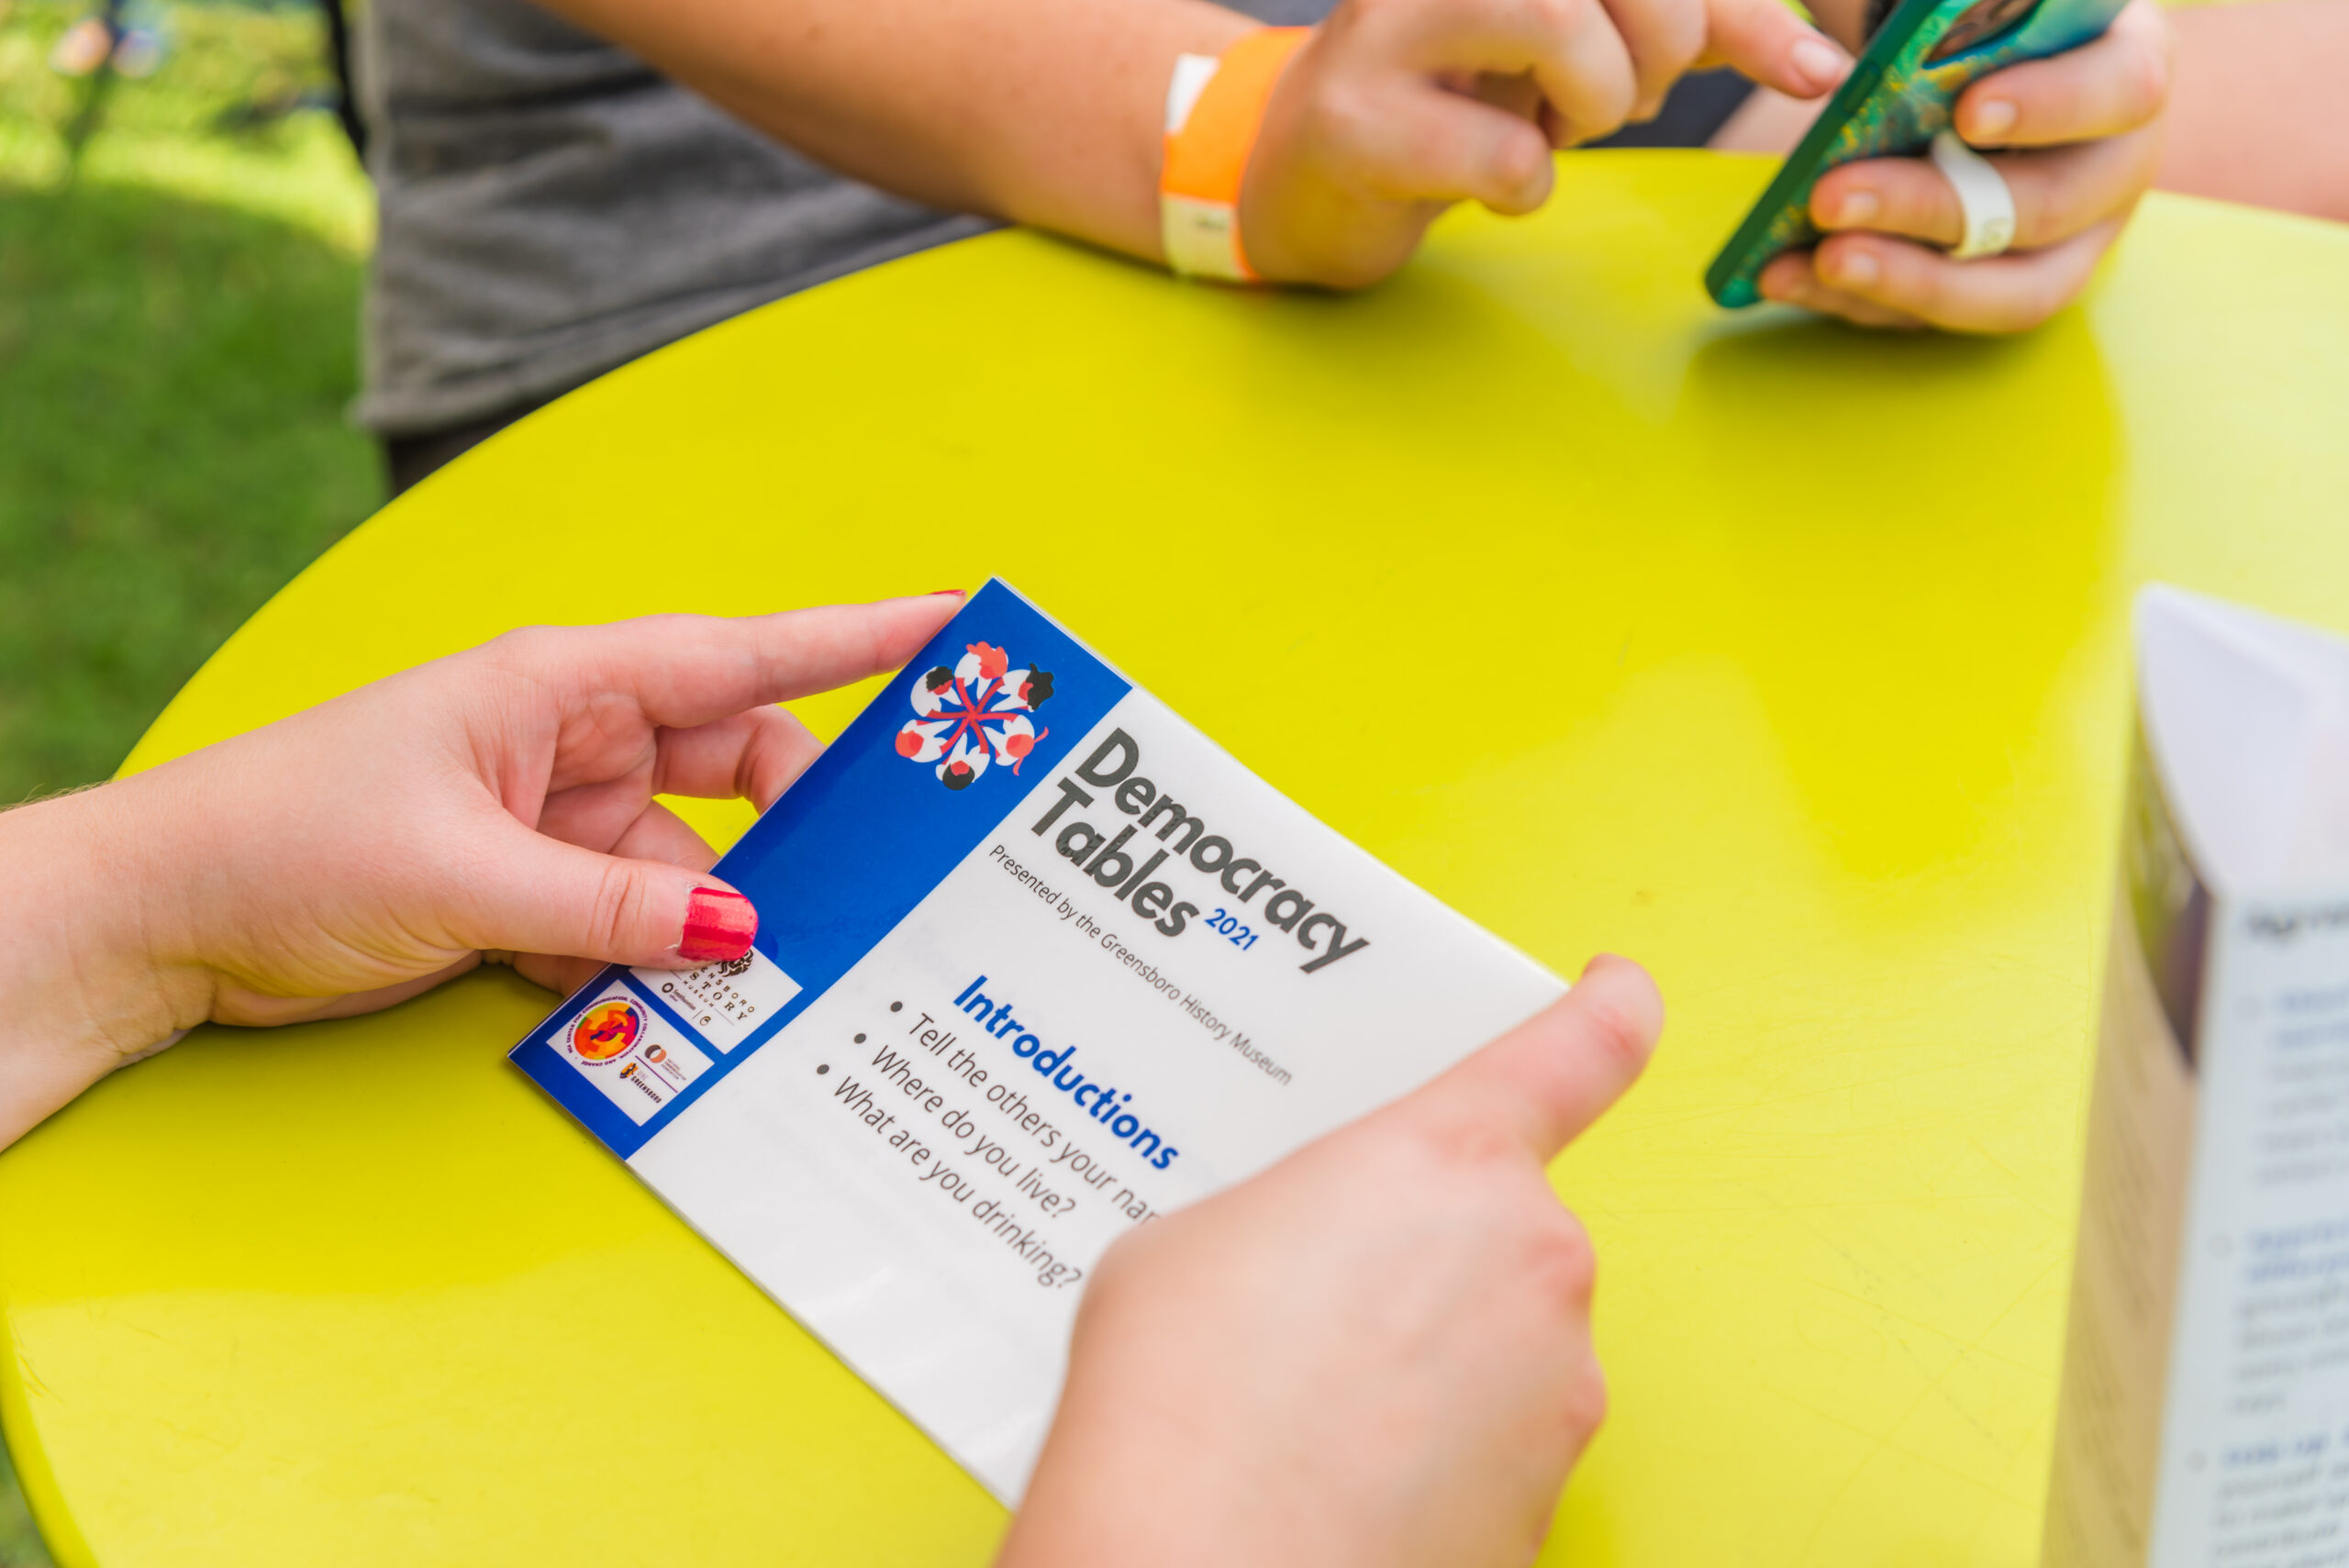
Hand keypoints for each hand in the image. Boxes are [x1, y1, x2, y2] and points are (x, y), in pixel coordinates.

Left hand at [0, 593, 961, 1148]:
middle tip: (867, 884)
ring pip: (689, 871)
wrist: (160, 918)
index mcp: (560, 687)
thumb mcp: (465, 876)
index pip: (740, 656)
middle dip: (793, 829)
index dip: (854, 642)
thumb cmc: (285, 841)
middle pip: (735, 772)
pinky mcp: (528, 894)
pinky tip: (646, 1009)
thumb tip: (745, 933)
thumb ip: (614, 910)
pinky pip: (632, 926)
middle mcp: (571, 744)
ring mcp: (553, 822)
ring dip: (707, 928)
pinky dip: (645, 968)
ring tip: (742, 986)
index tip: (954, 629)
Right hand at [999, 957, 1662, 1567]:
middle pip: (1506, 1228)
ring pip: (1504, 1347)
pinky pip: (1498, 1447)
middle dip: (1429, 1258)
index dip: (1609, 1009)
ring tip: (1308, 1409)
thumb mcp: (1193, 1242)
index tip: (1621, 991)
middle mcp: (1534, 1260)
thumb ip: (1289, 1216)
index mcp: (1449, 1158)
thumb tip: (1301, 1267)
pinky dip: (1435, 1458)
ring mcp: (1556, 1389)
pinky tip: (1340, 1478)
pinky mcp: (1552, 1502)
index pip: (1576, 1051)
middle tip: (1319, 1303)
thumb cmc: (1181, 1402)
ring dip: (1433, 1365)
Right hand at [1238, 0, 1853, 285]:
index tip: (1807, 70)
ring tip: (1552, 129)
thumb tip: (1824, 64)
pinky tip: (1492, 178)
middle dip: (1659, 53)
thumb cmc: (1463, 96)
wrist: (1308, 171)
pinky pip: (1501, 156)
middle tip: (1610, 99)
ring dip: (1592, 104)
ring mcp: (1384, 22)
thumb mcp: (1589, 42)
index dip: (1739, 12)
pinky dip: (1526, 186)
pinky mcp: (1351, 117)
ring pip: (1554, 24)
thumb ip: (1698, 27)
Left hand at [1760, 0, 2170, 330]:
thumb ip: (1958, 4)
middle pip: (2044, 206)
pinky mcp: (2005, 290)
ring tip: (1816, 259)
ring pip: (2006, 291)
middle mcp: (2114, 165)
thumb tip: (1914, 19)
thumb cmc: (1977, 19)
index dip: (2050, 104)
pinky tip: (1787, 275)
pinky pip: (1940, 316)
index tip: (1967, 110)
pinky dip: (1859, 300)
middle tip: (1831, 196)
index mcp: (2127, 67)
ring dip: (1901, 280)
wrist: (1962, 69)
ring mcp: (2070, 243)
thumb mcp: (1967, 3)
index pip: (2122, 87)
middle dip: (1931, 206)